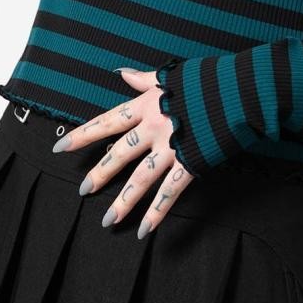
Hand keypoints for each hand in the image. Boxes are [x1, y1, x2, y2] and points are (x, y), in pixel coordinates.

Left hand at [52, 66, 193, 237]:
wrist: (241, 90)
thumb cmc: (209, 79)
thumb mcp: (172, 75)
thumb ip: (144, 79)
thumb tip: (122, 73)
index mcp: (147, 105)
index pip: (108, 122)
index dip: (83, 135)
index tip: (61, 147)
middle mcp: (154, 128)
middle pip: (120, 154)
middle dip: (100, 173)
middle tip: (84, 190)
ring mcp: (172, 148)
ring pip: (140, 179)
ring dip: (123, 201)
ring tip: (108, 220)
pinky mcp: (191, 163)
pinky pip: (170, 192)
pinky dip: (157, 212)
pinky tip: (144, 230)